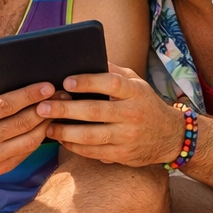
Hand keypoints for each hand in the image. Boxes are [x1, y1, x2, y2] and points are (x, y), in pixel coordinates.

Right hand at [0, 73, 53, 175]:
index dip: (30, 95)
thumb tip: (21, 73)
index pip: (7, 105)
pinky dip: (39, 138)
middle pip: (22, 123)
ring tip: (57, 111)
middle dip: (45, 108)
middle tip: (61, 96)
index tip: (48, 87)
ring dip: (47, 124)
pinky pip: (27, 152)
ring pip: (28, 140)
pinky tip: (45, 126)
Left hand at [37, 64, 181, 165]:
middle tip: (43, 107)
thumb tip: (86, 57)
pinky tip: (61, 140)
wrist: (170, 136)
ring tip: (47, 126)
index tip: (66, 81)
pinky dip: (74, 146)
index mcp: (135, 92)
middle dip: (65, 109)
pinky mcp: (123, 155)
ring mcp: (128, 136)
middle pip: (95, 111)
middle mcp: (132, 114)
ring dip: (65, 132)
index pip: (111, 83)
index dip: (88, 82)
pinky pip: (94, 152)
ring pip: (91, 136)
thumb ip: (113, 72)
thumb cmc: (144, 103)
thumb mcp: (136, 83)